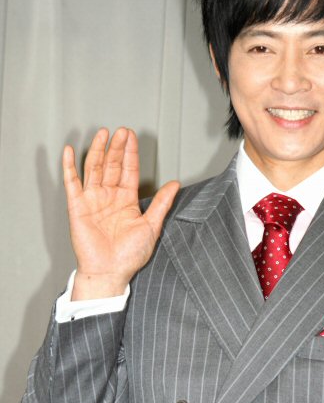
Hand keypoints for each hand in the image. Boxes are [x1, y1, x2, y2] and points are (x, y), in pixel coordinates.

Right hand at [63, 127, 179, 299]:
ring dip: (99, 151)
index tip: (132, 136)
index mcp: (126, 200)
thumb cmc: (130, 255)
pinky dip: (69, 166)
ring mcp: (92, 200)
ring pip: (95, 169)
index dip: (130, 152)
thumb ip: (161, 202)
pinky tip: (70, 151)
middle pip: (112, 165)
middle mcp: (109, 197)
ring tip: (103, 133)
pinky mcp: (77, 206)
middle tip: (121, 130)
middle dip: (117, 147)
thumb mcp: (151, 225)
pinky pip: (72, 183)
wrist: (111, 272)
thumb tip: (175, 184)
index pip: (128, 169)